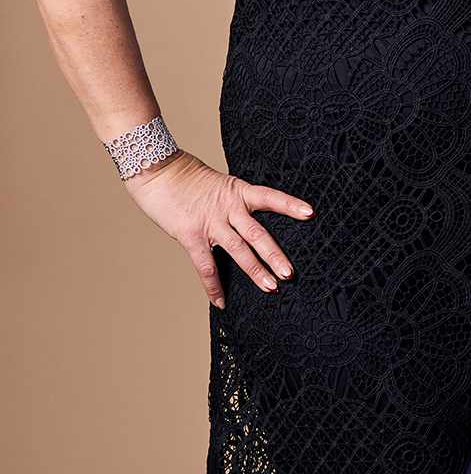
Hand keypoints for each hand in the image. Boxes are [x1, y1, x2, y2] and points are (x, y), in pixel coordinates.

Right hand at [124, 150, 313, 307]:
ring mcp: (210, 222)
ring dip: (255, 270)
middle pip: (257, 233)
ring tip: (271, 287)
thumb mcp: (220, 185)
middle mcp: (228, 207)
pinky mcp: (190, 234)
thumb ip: (235, 203)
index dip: (290, 205)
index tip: (311, 213)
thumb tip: (247, 222)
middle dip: (275, 254)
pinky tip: (221, 302)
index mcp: (238, 192)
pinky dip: (214, 286)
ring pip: (238, 250)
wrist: (157, 171)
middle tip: (291, 273)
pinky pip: (205, 265)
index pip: (270, 197)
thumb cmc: (187, 178)